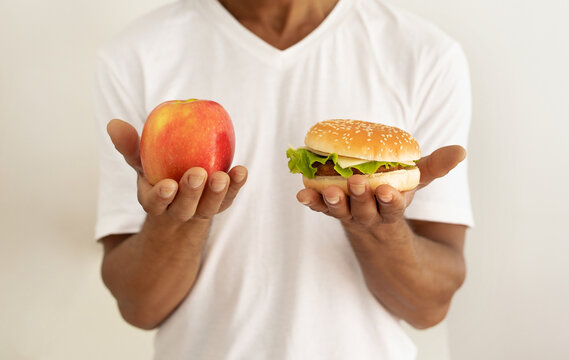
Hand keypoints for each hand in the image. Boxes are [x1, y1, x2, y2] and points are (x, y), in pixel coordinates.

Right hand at [106, 119, 247, 222]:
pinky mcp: (221, 203)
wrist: (183, 188)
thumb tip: (113, 124)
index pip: (156, 203)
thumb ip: (129, 145)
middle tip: (197, 174)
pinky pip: (229, 196)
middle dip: (191, 193)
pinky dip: (236, 185)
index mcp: (155, 202)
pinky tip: (241, 171)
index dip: (161, 197)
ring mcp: (201, 209)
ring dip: (217, 192)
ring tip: (222, 176)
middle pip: (184, 208)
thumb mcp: (141, 158)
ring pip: (209, 206)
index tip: (167, 185)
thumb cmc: (157, 169)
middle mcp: (178, 210)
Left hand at [296, 145, 465, 227]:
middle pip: (364, 211)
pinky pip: (319, 208)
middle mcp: (370, 216)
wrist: (373, 217)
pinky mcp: (330, 209)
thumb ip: (436, 166)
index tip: (386, 191)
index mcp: (392, 209)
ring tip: (326, 191)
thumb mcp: (417, 180)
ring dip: (332, 202)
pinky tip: (301, 194)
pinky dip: (311, 202)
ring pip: (340, 212)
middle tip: (356, 183)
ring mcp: (348, 215)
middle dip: (360, 199)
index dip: (390, 201)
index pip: (393, 208)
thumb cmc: (395, 192)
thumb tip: (461, 150)